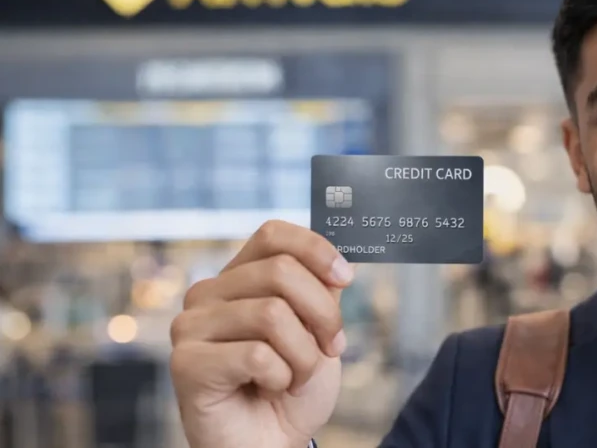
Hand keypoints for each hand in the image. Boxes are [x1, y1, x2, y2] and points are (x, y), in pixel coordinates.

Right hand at [170, 220, 353, 447]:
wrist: (272, 444)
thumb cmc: (291, 389)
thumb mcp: (318, 332)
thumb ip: (321, 293)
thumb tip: (336, 267)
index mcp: (238, 277)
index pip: (273, 234)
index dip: (315, 250)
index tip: (345, 279)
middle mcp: (207, 294)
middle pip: (281, 271)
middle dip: (322, 314)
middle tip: (329, 348)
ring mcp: (191, 327)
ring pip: (272, 314)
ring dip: (303, 355)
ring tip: (295, 377)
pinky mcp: (186, 364)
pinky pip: (256, 356)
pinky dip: (281, 377)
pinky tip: (269, 389)